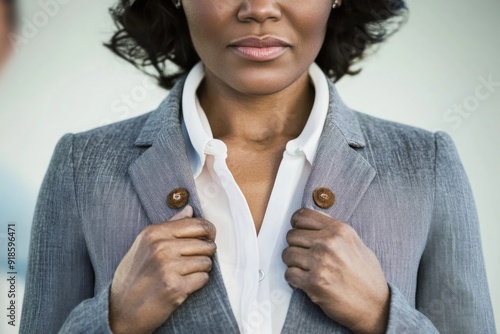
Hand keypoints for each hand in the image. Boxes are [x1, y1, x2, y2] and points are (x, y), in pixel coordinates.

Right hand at [109, 205, 216, 333]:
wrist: (121, 309)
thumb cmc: (134, 275)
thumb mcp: (145, 244)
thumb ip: (169, 225)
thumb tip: (190, 209)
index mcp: (154, 233)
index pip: (198, 224)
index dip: (209, 232)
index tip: (208, 239)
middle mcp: (161, 247)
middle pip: (206, 244)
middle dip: (205, 254)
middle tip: (191, 263)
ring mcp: (168, 267)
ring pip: (206, 262)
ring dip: (201, 270)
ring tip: (184, 275)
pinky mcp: (175, 287)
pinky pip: (203, 278)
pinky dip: (197, 283)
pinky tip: (183, 286)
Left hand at [282, 208, 389, 333]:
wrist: (375, 306)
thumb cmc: (368, 277)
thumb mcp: (356, 243)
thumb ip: (334, 231)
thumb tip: (316, 223)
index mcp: (339, 230)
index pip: (303, 216)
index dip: (296, 224)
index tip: (298, 231)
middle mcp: (329, 243)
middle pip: (292, 235)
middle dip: (295, 246)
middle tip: (303, 255)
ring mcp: (320, 262)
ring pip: (287, 254)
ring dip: (293, 263)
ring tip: (305, 269)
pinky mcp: (313, 283)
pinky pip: (289, 274)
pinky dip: (293, 279)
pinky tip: (304, 281)